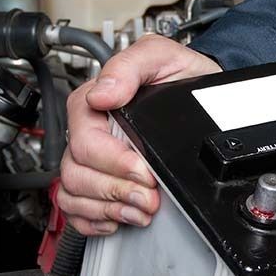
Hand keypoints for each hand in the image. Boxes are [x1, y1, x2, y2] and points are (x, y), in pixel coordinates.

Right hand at [58, 35, 220, 234]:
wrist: (201, 94)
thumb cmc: (181, 75)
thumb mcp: (163, 56)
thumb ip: (132, 64)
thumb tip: (104, 93)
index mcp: (94, 102)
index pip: (85, 141)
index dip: (113, 162)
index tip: (143, 171)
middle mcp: (90, 131)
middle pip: (77, 173)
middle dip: (115, 190)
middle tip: (149, 197)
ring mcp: (92, 158)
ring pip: (73, 193)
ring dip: (108, 208)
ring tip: (141, 209)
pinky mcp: (101, 179)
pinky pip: (77, 209)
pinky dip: (95, 220)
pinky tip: (119, 217)